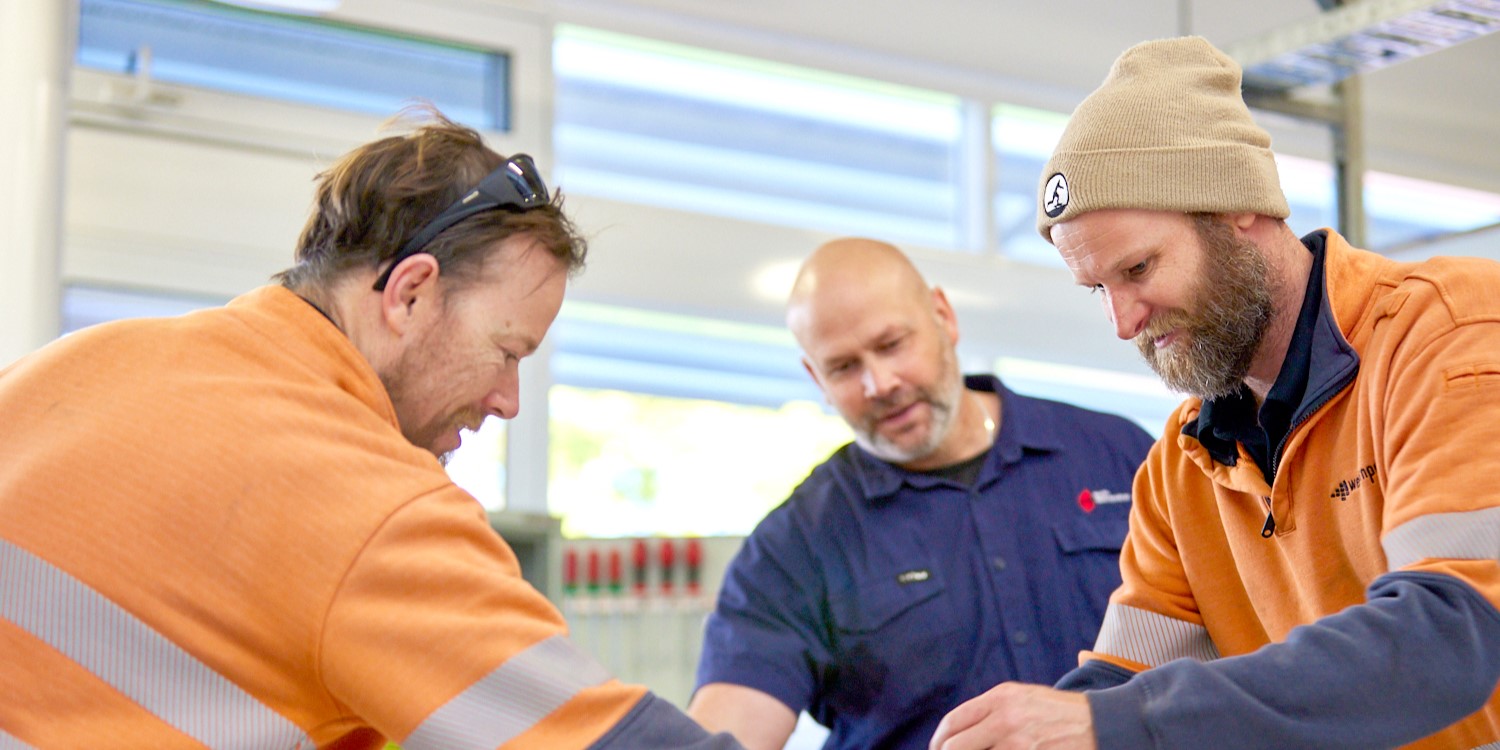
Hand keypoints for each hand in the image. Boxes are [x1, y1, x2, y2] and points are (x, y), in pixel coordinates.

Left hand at [929, 682, 1095, 749]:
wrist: (1099, 723)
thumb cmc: (1059, 712)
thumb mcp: (1023, 698)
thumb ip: (991, 710)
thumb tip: (960, 732)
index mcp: (1000, 698)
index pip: (953, 721)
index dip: (939, 741)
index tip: (937, 749)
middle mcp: (1005, 718)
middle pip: (956, 746)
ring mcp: (1017, 743)